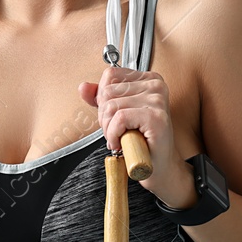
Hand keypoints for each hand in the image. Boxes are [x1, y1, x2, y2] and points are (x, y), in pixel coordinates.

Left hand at [77, 67, 190, 200]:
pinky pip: (119, 119)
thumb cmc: (141, 140)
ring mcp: (157, 101)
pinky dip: (113, 134)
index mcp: (149, 79)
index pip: (110, 75)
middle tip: (117, 132)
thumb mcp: (118, 114)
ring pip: (111, 106)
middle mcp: (156, 86)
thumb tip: (83, 87)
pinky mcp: (155, 117)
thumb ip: (101, 98)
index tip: (114, 116)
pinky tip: (121, 143)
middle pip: (108, 92)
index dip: (103, 98)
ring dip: (109, 129)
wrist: (158, 166)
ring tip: (121, 138)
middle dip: (105, 117)